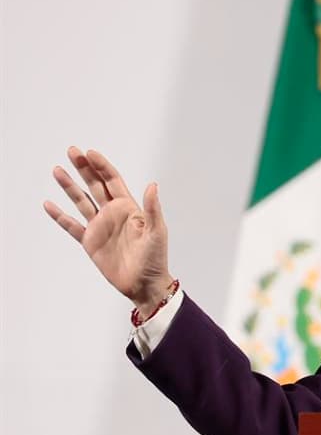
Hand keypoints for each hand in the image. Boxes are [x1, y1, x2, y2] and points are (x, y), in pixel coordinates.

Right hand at [44, 147, 174, 316]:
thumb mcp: (157, 231)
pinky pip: (71, 226)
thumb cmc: (156, 258)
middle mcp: (112, 213)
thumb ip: (152, 208)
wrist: (144, 284)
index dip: (102, 166)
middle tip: (72, 150)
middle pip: (95, 185)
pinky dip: (60, 216)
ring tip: (57, 169)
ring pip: (81, 201)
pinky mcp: (90, 241)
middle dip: (84, 168)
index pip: (113, 181)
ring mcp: (100, 226)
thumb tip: (153, 185)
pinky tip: (49, 204)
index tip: (90, 153)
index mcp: (129, 208)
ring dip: (69, 186)